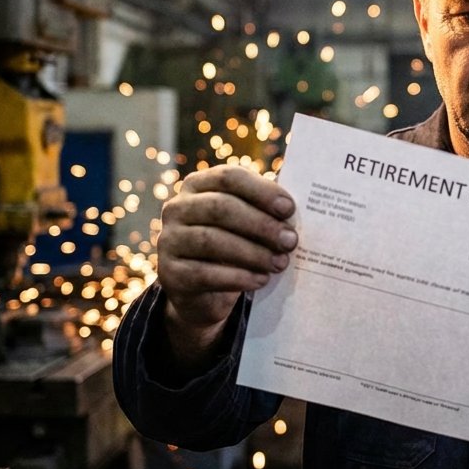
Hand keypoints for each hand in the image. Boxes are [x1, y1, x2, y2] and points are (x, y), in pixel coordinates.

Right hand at [156, 165, 297, 364]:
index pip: (229, 177)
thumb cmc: (234, 246)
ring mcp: (168, 241)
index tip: (290, 209)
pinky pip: (205, 273)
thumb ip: (265, 211)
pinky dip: (238, 277)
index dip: (261, 191)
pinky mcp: (170, 274)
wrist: (203, 292)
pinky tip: (261, 280)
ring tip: (280, 263)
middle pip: (221, 208)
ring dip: (253, 253)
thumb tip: (300, 211)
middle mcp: (177, 208)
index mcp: (198, 185)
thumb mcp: (247, 224)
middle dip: (261, 225)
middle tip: (291, 241)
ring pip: (212, 241)